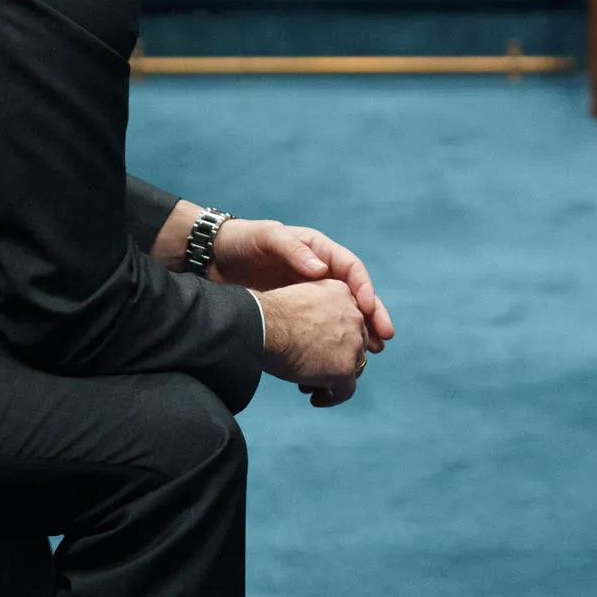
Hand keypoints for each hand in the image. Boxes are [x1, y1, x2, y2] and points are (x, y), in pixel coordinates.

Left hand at [211, 219, 394, 350]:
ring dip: (359, 332)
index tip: (368, 308)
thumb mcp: (266, 237)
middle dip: (372, 316)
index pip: (351, 270)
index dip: (364, 289)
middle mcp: (320, 273)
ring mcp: (309, 294)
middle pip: (355, 295)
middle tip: (383, 338)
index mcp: (319, 252)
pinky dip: (332, 343)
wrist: (213, 258)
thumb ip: (292, 249)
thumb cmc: (242, 241)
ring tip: (372, 353)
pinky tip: (335, 359)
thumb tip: (320, 269)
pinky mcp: (296, 312)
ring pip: (343, 314)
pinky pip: (321, 328)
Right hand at [255, 279, 368, 407]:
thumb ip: (313, 310)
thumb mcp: (299, 298)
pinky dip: (332, 397)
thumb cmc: (268, 312)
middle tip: (314, 369)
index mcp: (341, 292)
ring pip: (353, 367)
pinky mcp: (344, 368)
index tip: (321, 347)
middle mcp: (353, 315)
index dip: (336, 336)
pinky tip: (316, 399)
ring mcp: (352, 343)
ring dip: (334, 378)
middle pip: (355, 343)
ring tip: (311, 386)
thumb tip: (308, 330)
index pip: (348, 319)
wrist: (262, 326)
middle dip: (336, 358)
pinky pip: (346, 390)